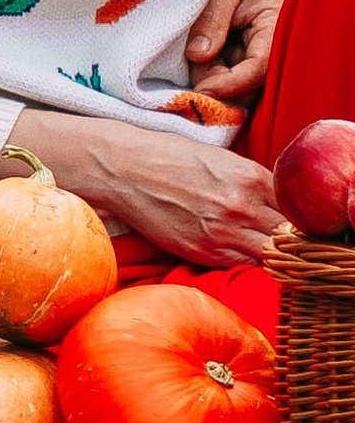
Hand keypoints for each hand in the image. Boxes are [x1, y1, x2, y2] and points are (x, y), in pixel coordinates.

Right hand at [5, 106, 279, 265]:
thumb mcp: (218, 158)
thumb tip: (279, 202)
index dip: (301, 219)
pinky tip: (243, 255)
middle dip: (294, 241)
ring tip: (265, 250)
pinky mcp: (204, 252)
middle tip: (286, 241)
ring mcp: (224, 232)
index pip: (299, 210)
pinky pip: (244, 267)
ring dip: (275, 256)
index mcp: (251, 177)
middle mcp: (244, 207)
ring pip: (274, 258)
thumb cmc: (166, 156)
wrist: (121, 167)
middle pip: (293, 238)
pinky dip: (249, 264)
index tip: (297, 224)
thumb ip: (252, 181)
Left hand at [185, 0, 293, 102]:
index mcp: (276, 29)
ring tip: (185, 55)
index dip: (232, 84)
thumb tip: (197, 56)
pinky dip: (208, 70)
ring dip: (209, 78)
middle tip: (185, 71)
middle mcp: (271, 49)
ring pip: (234, 82)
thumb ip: (213, 16)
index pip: (260, 69)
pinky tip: (191, 57)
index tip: (204, 90)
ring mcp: (256, 54)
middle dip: (217, 85)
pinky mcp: (242, 54)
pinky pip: (226, 71)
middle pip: (248, 84)